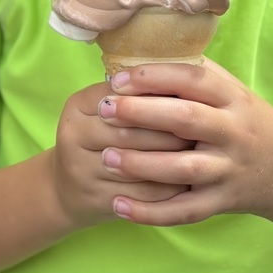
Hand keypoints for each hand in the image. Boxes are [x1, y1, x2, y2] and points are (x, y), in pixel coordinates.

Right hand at [50, 77, 193, 230]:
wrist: (70, 188)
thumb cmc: (103, 138)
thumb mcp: (109, 110)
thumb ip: (140, 93)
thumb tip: (188, 74)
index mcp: (79, 105)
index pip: (123, 96)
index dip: (159, 99)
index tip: (191, 99)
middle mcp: (73, 135)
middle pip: (129, 131)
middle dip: (170, 132)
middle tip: (202, 131)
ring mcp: (82, 170)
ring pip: (138, 165)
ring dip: (172, 161)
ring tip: (199, 155)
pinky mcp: (96, 199)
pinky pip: (142, 194)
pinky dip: (168, 189)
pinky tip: (188, 182)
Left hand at [89, 61, 272, 226]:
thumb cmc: (249, 124)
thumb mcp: (234, 93)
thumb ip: (196, 75)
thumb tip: (142, 53)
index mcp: (234, 99)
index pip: (193, 79)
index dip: (154, 77)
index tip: (118, 79)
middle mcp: (234, 132)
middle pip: (186, 119)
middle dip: (141, 113)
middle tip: (104, 109)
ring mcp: (229, 170)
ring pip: (183, 169)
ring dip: (142, 164)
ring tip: (106, 157)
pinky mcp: (223, 202)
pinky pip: (184, 211)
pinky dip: (151, 212)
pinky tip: (118, 206)